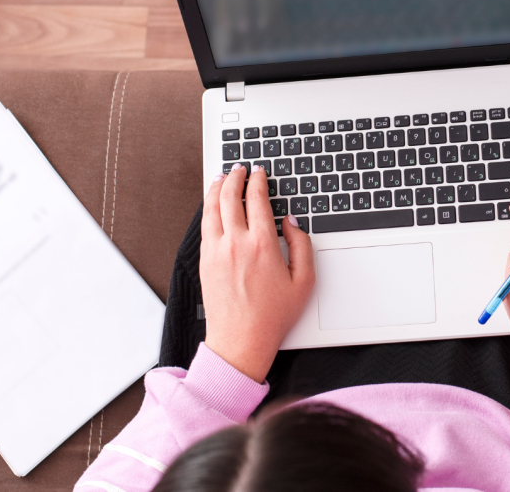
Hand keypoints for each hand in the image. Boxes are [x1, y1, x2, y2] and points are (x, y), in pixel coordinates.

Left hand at [199, 164, 314, 382]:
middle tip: (240, 169)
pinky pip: (205, 224)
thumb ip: (302, 246)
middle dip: (235, 177)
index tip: (259, 173)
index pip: (257, 200)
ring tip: (221, 178)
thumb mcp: (304, 281)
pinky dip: (208, 207)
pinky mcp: (204, 261)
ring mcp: (216, 251)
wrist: (240, 340)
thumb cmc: (272, 315)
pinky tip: (212, 204)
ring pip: (211, 207)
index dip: (258, 181)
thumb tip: (292, 223)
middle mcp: (236, 243)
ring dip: (217, 188)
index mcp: (262, 245)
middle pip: (230, 196)